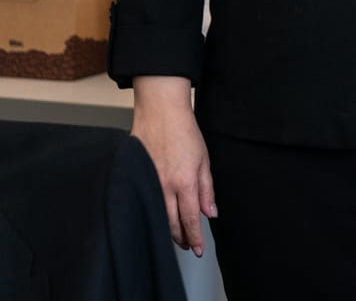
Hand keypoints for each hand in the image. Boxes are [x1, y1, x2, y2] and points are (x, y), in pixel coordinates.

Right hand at [131, 76, 214, 255]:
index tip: (198, 250)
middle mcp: (164, 186)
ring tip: (176, 237)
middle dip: (180, 238)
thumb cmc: (185, 133)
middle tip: (187, 246)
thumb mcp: (204, 160)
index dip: (194, 236)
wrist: (160, 113)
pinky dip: (152, 215)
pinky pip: (144, 203)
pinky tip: (157, 218)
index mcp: (184, 181)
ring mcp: (148, 182)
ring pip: (156, 216)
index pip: (189, 218)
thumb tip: (210, 213)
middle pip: (170, 223)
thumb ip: (207, 189)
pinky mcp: (136, 178)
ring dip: (167, 230)